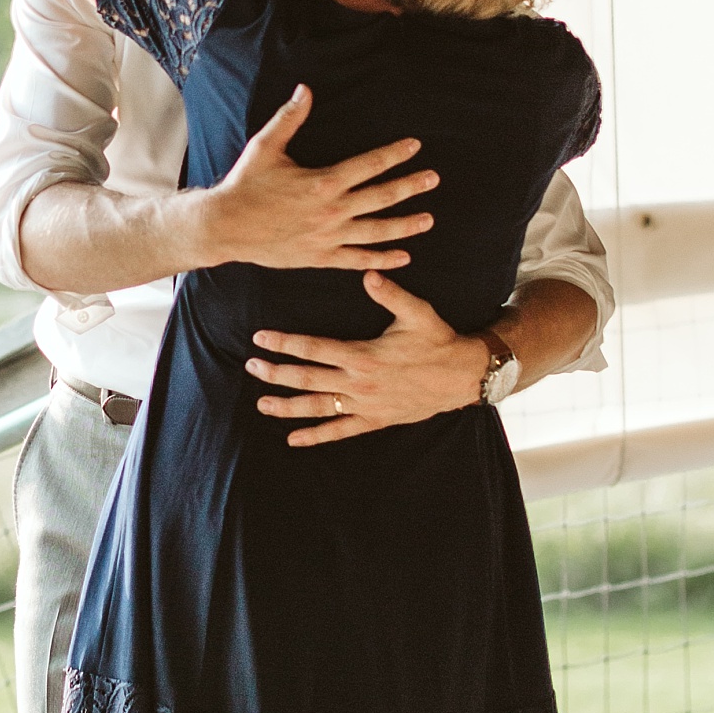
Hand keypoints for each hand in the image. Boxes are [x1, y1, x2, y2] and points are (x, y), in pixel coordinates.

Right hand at [201, 82, 436, 279]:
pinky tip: (403, 256)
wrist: (226, 228)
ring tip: (428, 220)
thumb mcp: (266, 146)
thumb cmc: (246, 185)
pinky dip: (382, 259)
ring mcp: (329, 237)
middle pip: (381, 197)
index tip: (415, 147)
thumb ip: (290, 118)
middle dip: (410, 187)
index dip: (395, 154)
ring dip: (405, 226)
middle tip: (433, 180)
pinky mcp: (321, 257)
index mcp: (323, 181)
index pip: (369, 165)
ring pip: (376, 231)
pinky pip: (358, 260)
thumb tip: (306, 89)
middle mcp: (332, 211)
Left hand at [248, 270, 487, 444]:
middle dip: (276, 373)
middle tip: (251, 367)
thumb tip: (369, 273)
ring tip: (261, 404)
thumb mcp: (417, 312)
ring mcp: (365, 406)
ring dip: (287, 407)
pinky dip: (317, 436)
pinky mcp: (374, 420)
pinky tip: (294, 439)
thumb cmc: (438, 340)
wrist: (461, 377)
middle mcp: (359, 384)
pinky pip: (340, 431)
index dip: (285, 343)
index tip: (261, 339)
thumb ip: (390, 293)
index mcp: (363, 355)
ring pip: (318, 408)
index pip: (314, 348)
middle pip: (307, 379)